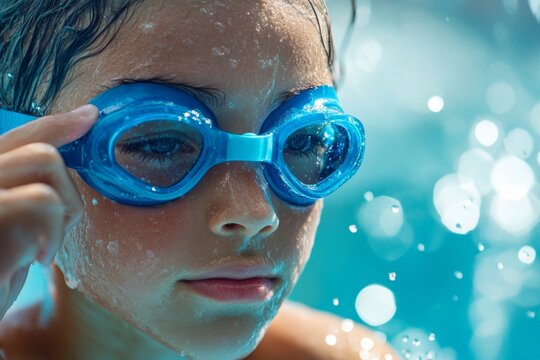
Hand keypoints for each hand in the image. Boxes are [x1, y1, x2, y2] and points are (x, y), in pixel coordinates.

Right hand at [0, 104, 97, 319]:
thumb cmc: (0, 273)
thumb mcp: (14, 227)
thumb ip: (27, 187)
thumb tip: (74, 137)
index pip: (13, 140)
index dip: (53, 125)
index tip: (90, 117)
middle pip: (38, 151)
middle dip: (66, 195)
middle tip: (52, 239)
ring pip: (45, 163)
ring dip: (60, 214)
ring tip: (39, 251)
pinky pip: (42, 199)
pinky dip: (51, 230)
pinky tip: (34, 260)